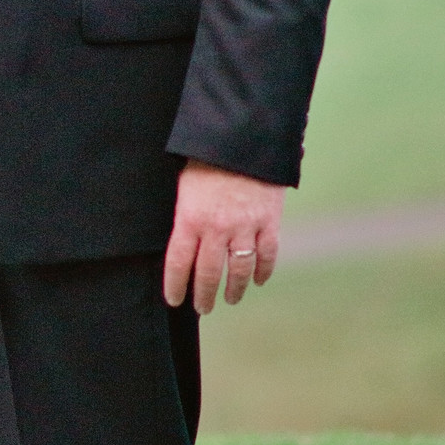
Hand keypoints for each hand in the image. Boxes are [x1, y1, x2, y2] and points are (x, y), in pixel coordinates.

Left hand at [164, 164, 283, 312]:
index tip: (175, 300)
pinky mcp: (269, 221)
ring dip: (235, 289)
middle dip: (204, 295)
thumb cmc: (206, 158)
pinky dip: (264, 270)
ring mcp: (245, 227)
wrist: (243, 137)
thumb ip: (183, 214)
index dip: (176, 286)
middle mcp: (216, 228)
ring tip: (230, 299)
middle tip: (202, 308)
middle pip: (209, 273)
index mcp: (190, 218)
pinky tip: (259, 280)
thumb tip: (180, 240)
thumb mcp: (183, 185)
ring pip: (240, 269)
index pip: (179, 263)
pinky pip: (268, 254)